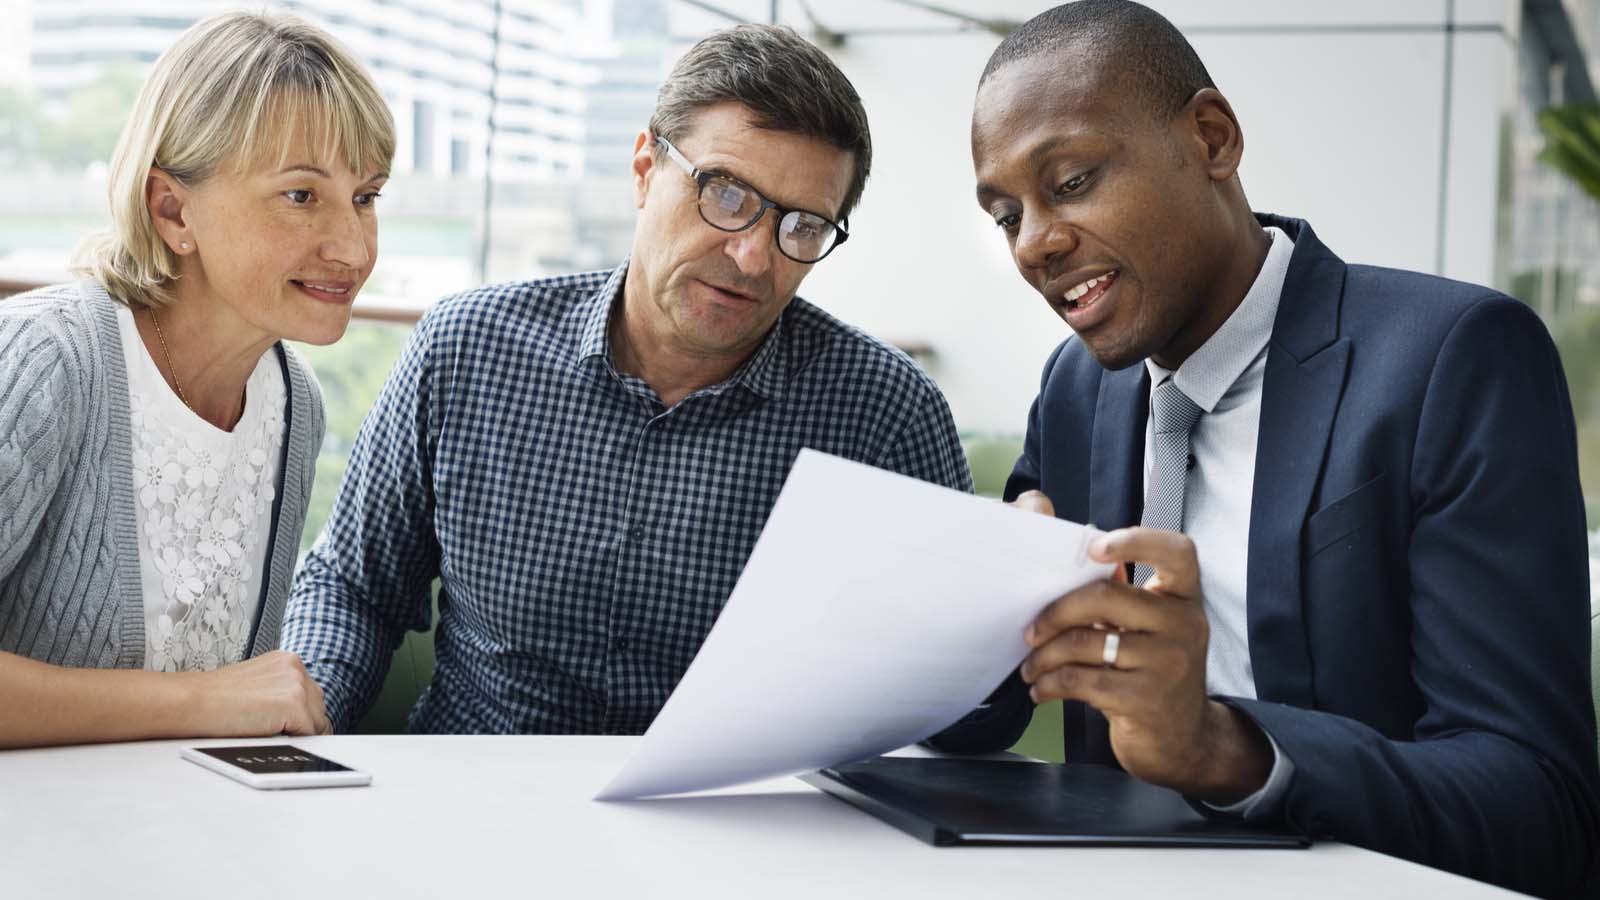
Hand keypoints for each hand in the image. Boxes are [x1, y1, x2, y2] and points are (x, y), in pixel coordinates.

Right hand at [182, 651, 330, 737]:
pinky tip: (267, 736)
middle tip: (278, 735)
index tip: (292, 726)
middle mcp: (295, 667)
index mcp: (286, 660)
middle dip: (304, 725)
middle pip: (319, 707)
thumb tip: (297, 716)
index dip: (303, 715)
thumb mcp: (256, 685)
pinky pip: (308, 734)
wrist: (192, 702)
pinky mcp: (294, 704)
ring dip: (298, 733)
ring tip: (267, 733)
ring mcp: (297, 684)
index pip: (311, 694)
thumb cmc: (213, 698)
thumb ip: (279, 692)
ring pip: (317, 722)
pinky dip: (292, 741)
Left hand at [1018, 526, 1271, 803]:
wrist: (1183, 741)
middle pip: (1105, 596)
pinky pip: (1081, 680)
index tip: (1094, 547)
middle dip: (1055, 612)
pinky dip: (1050, 684)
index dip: (1136, 540)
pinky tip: (1041, 690)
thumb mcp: (1151, 630)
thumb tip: (1070, 563)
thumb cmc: (1153, 674)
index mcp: (1184, 598)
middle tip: (1030, 631)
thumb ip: (1123, 597)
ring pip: (1085, 642)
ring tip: (1030, 667)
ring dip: (1044, 656)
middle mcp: (1184, 625)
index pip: (1176, 552)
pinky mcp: (1145, 700)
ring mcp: (1168, 663)